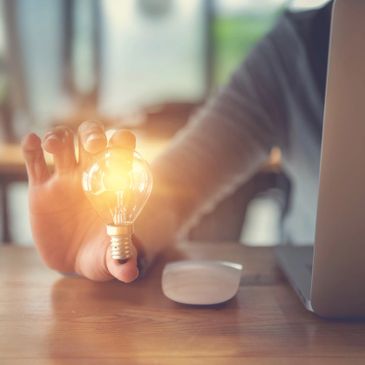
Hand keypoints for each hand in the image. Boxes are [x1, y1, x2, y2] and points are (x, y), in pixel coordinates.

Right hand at [22, 121, 139, 281]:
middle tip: (92, 147)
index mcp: (112, 184)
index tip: (121, 145)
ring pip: (62, 142)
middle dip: (92, 134)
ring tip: (53, 146)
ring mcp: (63, 179)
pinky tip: (33, 143)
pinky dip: (32, 148)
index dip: (122, 142)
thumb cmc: (98, 254)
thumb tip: (130, 274)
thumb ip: (120, 261)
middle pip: (90, 138)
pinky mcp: (40, 189)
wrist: (73, 261)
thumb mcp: (109, 258)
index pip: (121, 151)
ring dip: (59, 136)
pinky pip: (34, 160)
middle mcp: (89, 175)